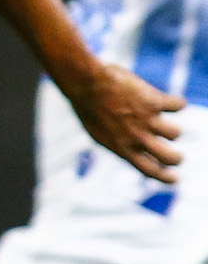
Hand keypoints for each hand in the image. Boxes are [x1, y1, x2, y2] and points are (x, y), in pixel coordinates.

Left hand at [58, 55, 181, 183]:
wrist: (85, 84)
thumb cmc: (90, 108)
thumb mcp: (101, 134)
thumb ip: (121, 146)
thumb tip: (137, 153)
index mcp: (123, 149)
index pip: (150, 170)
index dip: (166, 178)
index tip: (175, 179)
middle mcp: (137, 138)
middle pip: (171, 158)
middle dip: (177, 159)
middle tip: (174, 154)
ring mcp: (146, 120)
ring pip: (176, 133)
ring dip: (171, 128)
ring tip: (160, 121)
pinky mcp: (154, 101)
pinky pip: (179, 105)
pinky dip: (177, 103)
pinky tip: (168, 101)